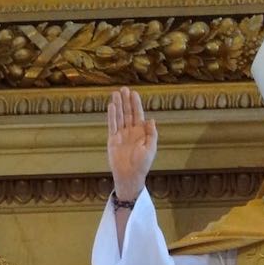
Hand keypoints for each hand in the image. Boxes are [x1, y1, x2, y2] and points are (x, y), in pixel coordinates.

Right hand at [107, 86, 156, 200]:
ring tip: (116, 93)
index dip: (136, 104)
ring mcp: (121, 134)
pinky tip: (111, 106)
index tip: (134, 93)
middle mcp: (130, 131)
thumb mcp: (151, 148)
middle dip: (126, 101)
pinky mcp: (112, 139)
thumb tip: (151, 120)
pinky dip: (112, 116)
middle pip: (128, 113)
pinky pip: (112, 125)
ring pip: (119, 116)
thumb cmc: (142, 164)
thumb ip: (151, 134)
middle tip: (124, 88)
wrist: (130, 175)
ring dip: (118, 105)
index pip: (138, 114)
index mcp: (141, 132)